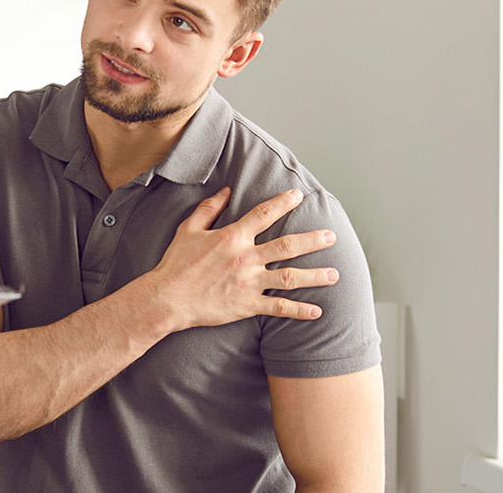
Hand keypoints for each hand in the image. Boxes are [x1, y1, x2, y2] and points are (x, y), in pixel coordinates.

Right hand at [134, 187, 339, 331]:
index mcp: (232, 237)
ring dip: (314, 276)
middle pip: (287, 246)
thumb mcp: (189, 229)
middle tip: (331, 236)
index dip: (283, 203)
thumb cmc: (176, 263)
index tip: (299, 195)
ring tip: (335, 273)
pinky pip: (278, 308)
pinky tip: (317, 311)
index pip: (264, 214)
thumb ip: (209, 209)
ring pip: (289, 277)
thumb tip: (226, 191)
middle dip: (313, 240)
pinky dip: (298, 310)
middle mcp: (245, 258)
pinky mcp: (247, 305)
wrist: (168, 298)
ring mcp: (248, 283)